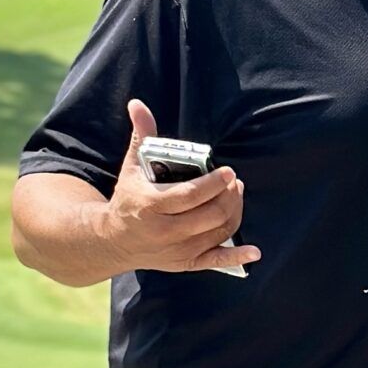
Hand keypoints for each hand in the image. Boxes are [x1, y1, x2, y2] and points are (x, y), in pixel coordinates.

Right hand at [105, 99, 258, 275]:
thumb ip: (141, 136)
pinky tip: (254, 251)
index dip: (214, 184)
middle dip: (228, 197)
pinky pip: (215, 262)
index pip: (190, 195)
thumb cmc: (128, 198)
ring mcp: (177, 250)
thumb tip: (137, 104)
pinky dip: (236, 257)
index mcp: (152, 206)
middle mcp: (166, 232)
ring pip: (218, 233)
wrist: (113, 240)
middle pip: (210, 215)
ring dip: (234, 212)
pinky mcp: (185, 263)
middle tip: (233, 182)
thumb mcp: (131, 168)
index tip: (228, 172)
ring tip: (235, 194)